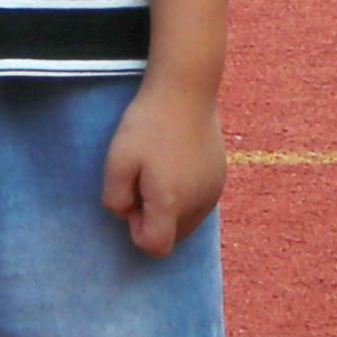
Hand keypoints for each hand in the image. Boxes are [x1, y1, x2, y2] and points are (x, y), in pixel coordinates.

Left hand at [104, 70, 229, 256]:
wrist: (186, 89)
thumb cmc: (148, 125)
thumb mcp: (116, 161)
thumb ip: (115, 200)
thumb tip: (128, 213)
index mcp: (171, 202)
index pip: (156, 247)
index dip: (138, 230)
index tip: (133, 196)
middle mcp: (198, 203)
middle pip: (173, 236)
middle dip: (155, 220)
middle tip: (144, 180)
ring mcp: (214, 190)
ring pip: (188, 221)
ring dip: (172, 207)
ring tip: (161, 169)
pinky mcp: (221, 176)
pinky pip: (200, 203)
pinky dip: (187, 195)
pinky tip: (178, 163)